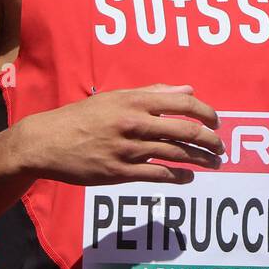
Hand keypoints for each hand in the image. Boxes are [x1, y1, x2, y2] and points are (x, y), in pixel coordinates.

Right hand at [11, 83, 223, 186]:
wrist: (47, 141)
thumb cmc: (82, 117)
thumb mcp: (115, 98)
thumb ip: (152, 93)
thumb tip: (186, 91)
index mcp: (134, 101)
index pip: (183, 104)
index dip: (206, 114)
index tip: (217, 122)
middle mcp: (134, 123)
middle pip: (185, 131)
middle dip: (210, 140)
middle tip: (221, 147)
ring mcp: (127, 150)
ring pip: (176, 154)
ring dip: (200, 160)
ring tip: (213, 163)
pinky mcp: (120, 173)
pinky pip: (158, 175)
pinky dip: (179, 177)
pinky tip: (189, 177)